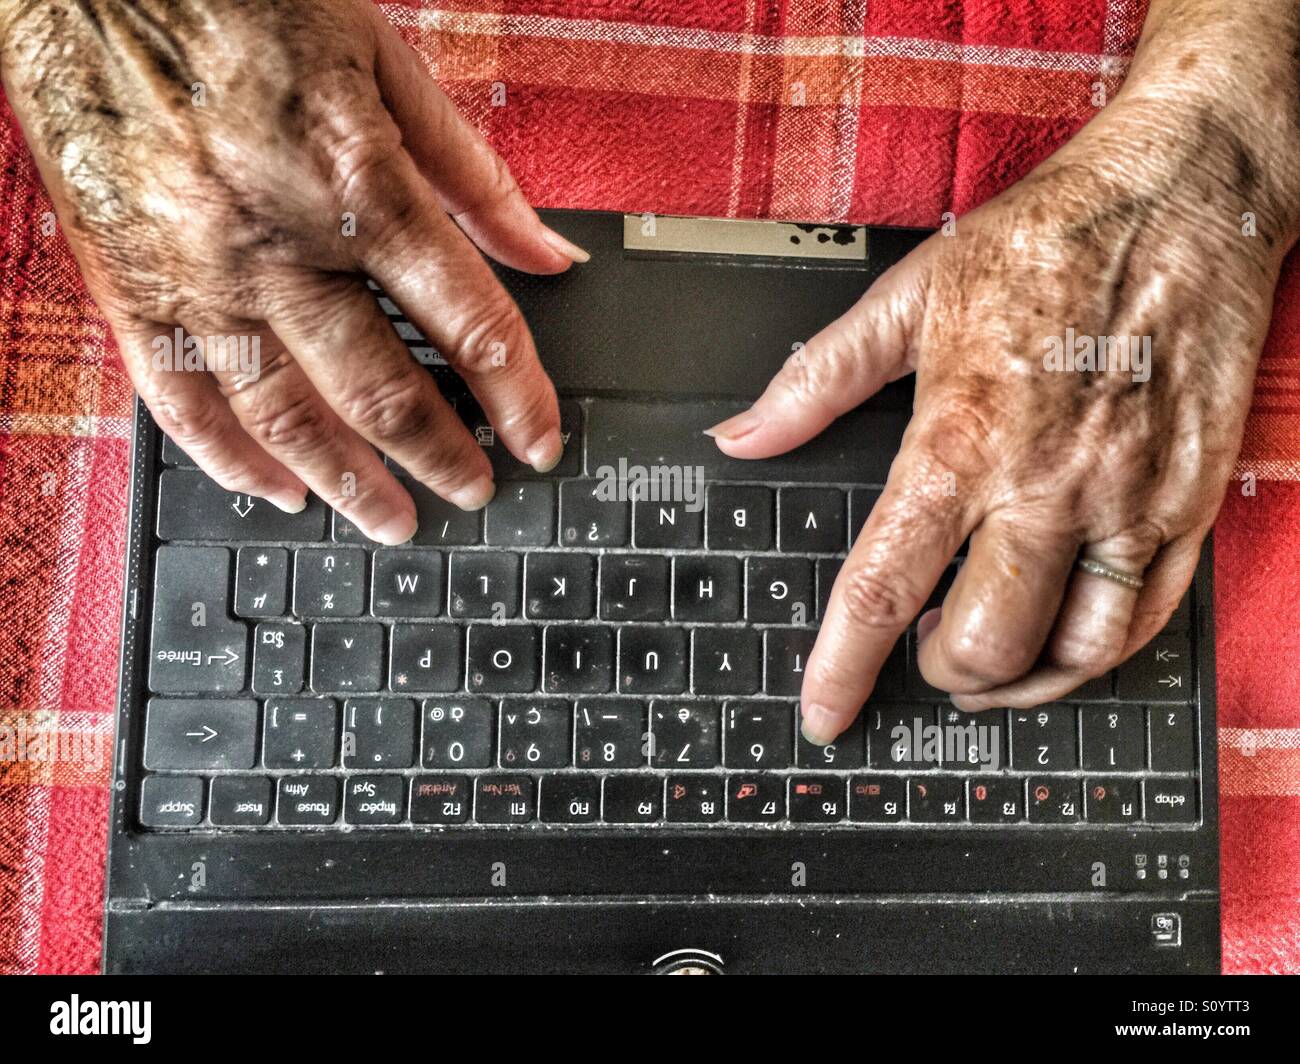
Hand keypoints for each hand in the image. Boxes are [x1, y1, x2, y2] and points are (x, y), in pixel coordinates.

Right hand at [0, 0, 585, 542]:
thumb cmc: (242, 4)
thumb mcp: (386, 64)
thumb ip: (474, 174)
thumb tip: (547, 255)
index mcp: (360, 182)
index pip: (469, 323)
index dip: (518, 396)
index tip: (539, 440)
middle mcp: (279, 242)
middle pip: (381, 390)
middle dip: (440, 456)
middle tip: (473, 491)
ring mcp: (199, 274)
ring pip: (285, 416)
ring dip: (349, 482)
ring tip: (393, 518)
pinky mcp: (131, 287)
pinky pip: (182, 403)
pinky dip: (232, 460)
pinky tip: (279, 489)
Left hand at [710, 0, 1299, 740]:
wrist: (1183, 195)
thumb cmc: (1045, 240)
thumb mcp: (910, 296)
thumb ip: (815, 380)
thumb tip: (739, 437)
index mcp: (960, 438)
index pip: (883, 587)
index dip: (843, 669)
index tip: (824, 714)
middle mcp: (1046, 484)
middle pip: (984, 644)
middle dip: (939, 673)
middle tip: (923, 650)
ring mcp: (1128, 500)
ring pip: (1073, 654)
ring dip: (1017, 679)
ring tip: (988, 651)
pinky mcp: (1190, 502)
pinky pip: (1146, 620)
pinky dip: (1094, 653)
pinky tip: (1061, 634)